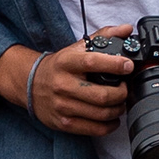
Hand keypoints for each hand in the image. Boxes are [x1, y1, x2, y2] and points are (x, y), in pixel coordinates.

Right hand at [2, 37, 134, 137]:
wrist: (30, 84)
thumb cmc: (59, 66)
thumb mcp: (76, 48)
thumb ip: (103, 36)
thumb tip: (126, 29)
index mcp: (67, 63)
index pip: (93, 62)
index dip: (115, 65)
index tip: (128, 66)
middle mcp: (63, 85)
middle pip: (102, 95)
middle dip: (122, 93)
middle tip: (125, 89)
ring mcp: (63, 106)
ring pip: (101, 114)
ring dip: (118, 109)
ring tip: (120, 103)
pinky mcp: (64, 123)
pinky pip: (95, 129)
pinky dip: (110, 125)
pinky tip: (112, 118)